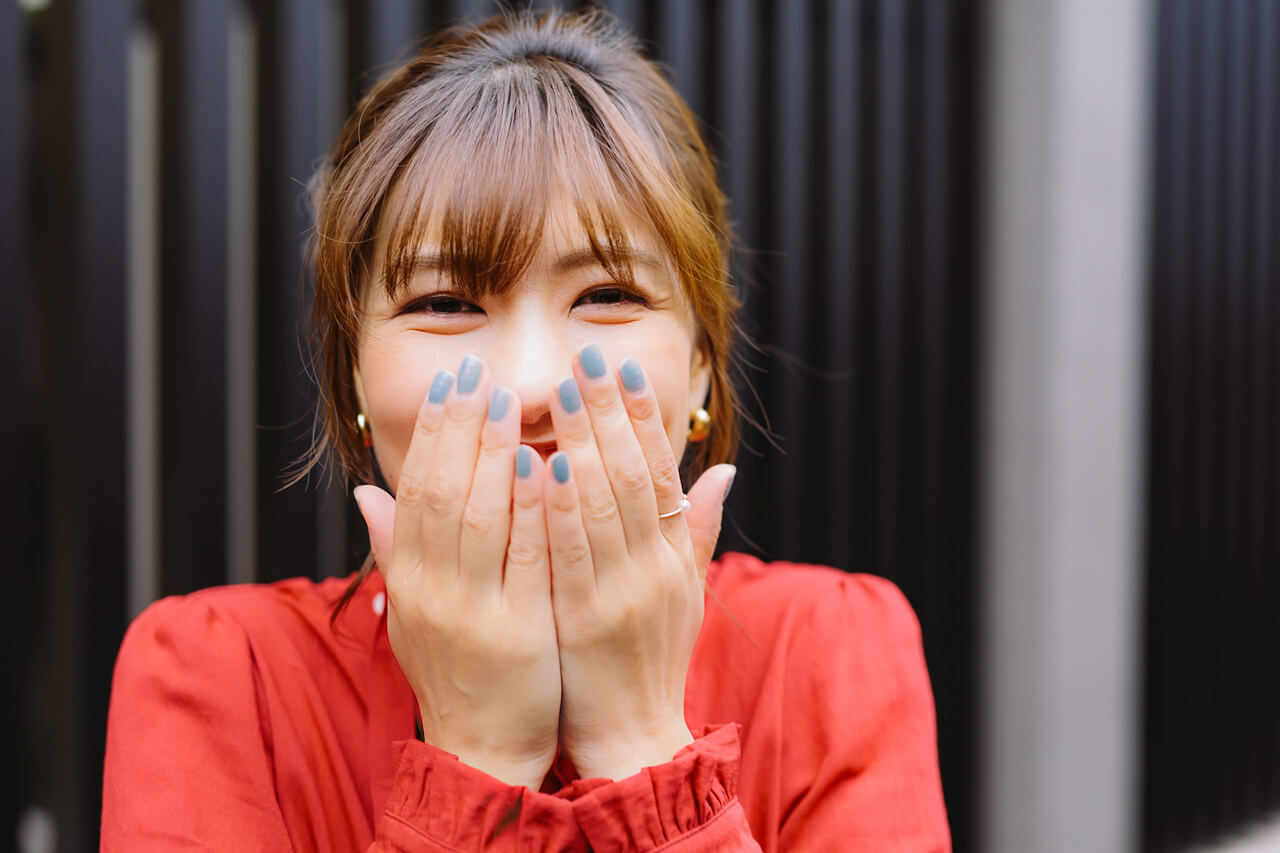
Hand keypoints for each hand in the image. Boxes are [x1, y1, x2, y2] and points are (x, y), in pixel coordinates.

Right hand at [354, 356, 560, 789]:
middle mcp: (432, 592)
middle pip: (442, 492)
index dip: (433, 433)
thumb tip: (363, 489)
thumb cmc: (455, 672)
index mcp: (410, 580)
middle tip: (477, 369)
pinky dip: (532, 511)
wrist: (483, 748)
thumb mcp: (410, 612)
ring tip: (507, 399)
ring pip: (477, 518)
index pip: (416, 490)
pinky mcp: (519, 633)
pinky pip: (525, 561)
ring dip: (491, 453)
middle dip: (459, 426)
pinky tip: (546, 464)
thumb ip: (393, 549)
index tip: (451, 382)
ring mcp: (474, 612)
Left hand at [544, 345, 735, 780]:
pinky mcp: (587, 621)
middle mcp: (655, 566)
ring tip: (563, 392)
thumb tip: (724, 471)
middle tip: (587, 358)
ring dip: (582, 443)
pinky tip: (540, 467)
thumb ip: (699, 529)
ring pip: (604, 504)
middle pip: (633, 474)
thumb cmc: (651, 659)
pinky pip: (571, 555)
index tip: (624, 370)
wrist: (636, 735)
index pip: (661, 472)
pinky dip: (558, 509)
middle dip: (610, 412)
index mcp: (674, 556)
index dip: (643, 418)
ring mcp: (623, 592)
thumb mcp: (686, 591)